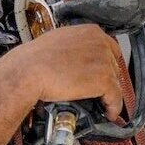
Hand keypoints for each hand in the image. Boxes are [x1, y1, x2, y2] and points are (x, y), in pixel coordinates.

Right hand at [0, 24, 125, 144]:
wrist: (29, 70)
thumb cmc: (36, 57)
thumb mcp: (60, 40)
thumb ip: (75, 45)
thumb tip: (79, 57)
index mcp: (91, 31)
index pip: (111, 48)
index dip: (107, 64)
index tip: (104, 74)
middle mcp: (101, 43)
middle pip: (113, 65)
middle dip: (108, 79)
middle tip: (101, 91)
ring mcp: (104, 61)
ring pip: (115, 82)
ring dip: (110, 95)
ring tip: (104, 105)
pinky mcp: (104, 80)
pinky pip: (115, 97)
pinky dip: (113, 107)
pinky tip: (109, 113)